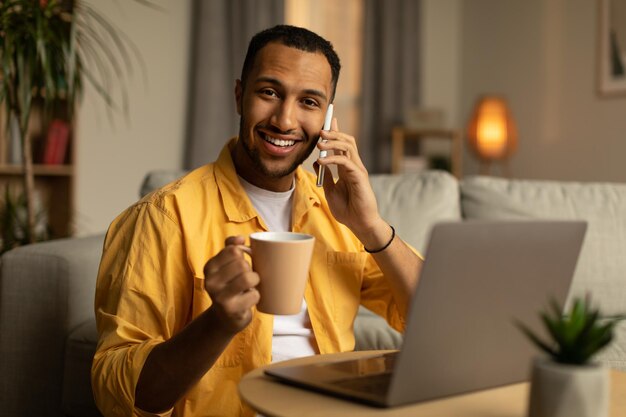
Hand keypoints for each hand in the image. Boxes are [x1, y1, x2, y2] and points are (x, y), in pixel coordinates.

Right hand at [203, 236, 259, 334]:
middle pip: (242, 263)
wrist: (226, 317)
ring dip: (255, 281)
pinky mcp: (230, 309)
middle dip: (250, 270)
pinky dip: (256, 296)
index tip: (240, 265)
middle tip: (246, 278)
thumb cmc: (230, 286)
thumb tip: (241, 238)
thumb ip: (231, 247)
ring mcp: (219, 296)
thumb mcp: (226, 266)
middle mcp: (210, 281)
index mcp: (209, 267)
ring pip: (248, 277)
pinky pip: (254, 295)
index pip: (233, 250)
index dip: (243, 256)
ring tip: (249, 287)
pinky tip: (248, 299)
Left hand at [316, 118, 384, 238]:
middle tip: (320, 130)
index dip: (336, 132)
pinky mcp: (360, 177)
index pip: (342, 145)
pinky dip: (332, 159)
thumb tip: (317, 162)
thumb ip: (325, 176)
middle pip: (347, 141)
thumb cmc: (347, 210)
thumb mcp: (330, 190)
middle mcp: (354, 166)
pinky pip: (346, 162)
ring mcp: (358, 170)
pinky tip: (321, 161)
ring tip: (319, 142)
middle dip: (334, 133)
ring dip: (333, 142)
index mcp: (347, 168)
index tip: (329, 121)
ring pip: (348, 146)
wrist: (359, 224)